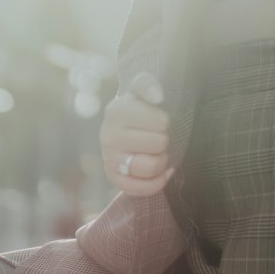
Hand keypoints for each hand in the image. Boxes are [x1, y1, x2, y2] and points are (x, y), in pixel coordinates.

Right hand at [99, 73, 173, 197]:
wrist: (121, 127)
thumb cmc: (137, 108)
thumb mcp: (141, 91)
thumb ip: (148, 84)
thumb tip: (158, 96)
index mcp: (116, 111)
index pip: (162, 121)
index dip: (165, 121)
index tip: (158, 119)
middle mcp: (108, 136)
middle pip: (160, 143)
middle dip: (164, 140)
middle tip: (157, 136)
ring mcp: (109, 159)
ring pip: (151, 166)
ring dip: (162, 160)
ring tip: (158, 152)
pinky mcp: (114, 179)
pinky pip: (141, 189)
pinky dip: (157, 183)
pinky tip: (163, 172)